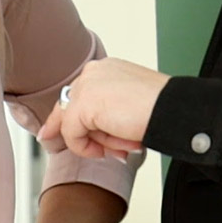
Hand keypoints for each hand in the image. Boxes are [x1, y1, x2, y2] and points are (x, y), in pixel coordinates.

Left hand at [38, 58, 168, 160]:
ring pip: (75, 125)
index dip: (66, 120)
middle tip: (108, 151)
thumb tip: (84, 136)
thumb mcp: (126, 109)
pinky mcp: (83, 104)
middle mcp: (93, 73)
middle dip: (87, 137)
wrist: (172, 110)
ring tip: (126, 144)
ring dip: (99, 142)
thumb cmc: (160, 109)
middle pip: (70, 111)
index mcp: (106, 70)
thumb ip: (103, 115)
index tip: (49, 135)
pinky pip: (72, 136)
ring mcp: (86, 86)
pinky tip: (110, 149)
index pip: (76, 95)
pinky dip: (87, 148)